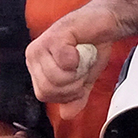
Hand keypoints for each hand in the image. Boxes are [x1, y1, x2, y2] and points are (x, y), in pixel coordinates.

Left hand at [26, 0, 137, 118]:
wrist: (105, 23)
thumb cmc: (91, 48)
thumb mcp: (83, 80)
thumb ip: (74, 98)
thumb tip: (66, 115)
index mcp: (35, 67)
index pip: (44, 95)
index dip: (65, 93)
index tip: (78, 77)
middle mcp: (32, 55)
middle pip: (49, 89)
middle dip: (73, 84)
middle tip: (81, 66)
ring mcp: (41, 44)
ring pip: (57, 78)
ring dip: (78, 72)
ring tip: (82, 56)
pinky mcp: (54, 35)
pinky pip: (65, 62)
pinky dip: (80, 59)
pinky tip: (81, 46)